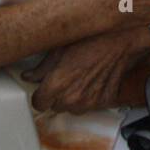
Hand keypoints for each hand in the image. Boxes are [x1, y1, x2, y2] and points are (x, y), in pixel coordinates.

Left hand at [23, 29, 148, 113]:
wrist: (121, 41)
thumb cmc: (92, 40)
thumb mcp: (60, 49)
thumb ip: (41, 67)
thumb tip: (29, 75)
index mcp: (57, 84)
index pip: (38, 103)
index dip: (40, 94)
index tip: (44, 88)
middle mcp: (72, 98)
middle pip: (55, 106)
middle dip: (57, 95)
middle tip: (65, 78)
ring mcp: (89, 102)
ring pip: (73, 108)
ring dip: (73, 98)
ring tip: (81, 78)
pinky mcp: (104, 102)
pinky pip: (90, 105)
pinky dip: (90, 97)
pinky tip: (93, 81)